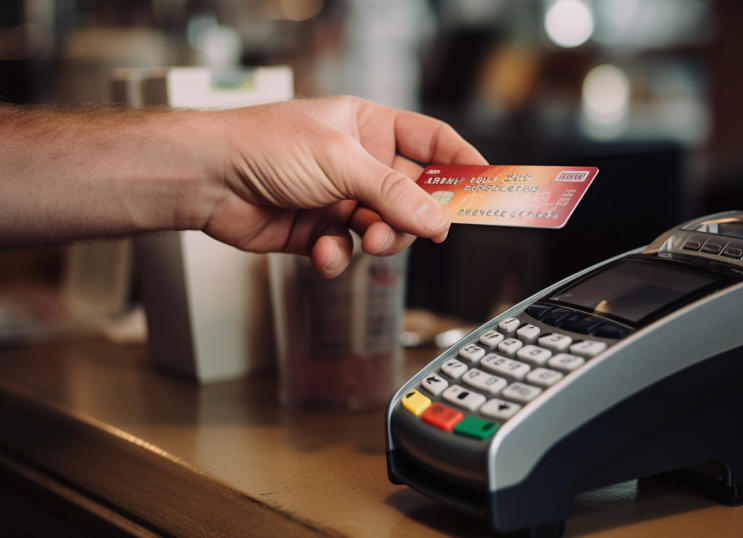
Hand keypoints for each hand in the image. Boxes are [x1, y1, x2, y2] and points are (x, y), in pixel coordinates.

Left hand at [197, 96, 485, 276]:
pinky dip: (340, 256)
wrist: (206, 180)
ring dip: (378, 239)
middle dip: (413, 217)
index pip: (433, 143)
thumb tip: (437, 220)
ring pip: (385, 229)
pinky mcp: (319, 231)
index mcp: (369, 127)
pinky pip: (349, 251)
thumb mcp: (341, 162)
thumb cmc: (262, 146)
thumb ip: (394, 194)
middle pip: (413, 196)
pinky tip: (323, 250)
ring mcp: (339, 197)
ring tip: (361, 237)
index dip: (462, 164)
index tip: (486, 189)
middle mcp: (358, 162)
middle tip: (416, 230)